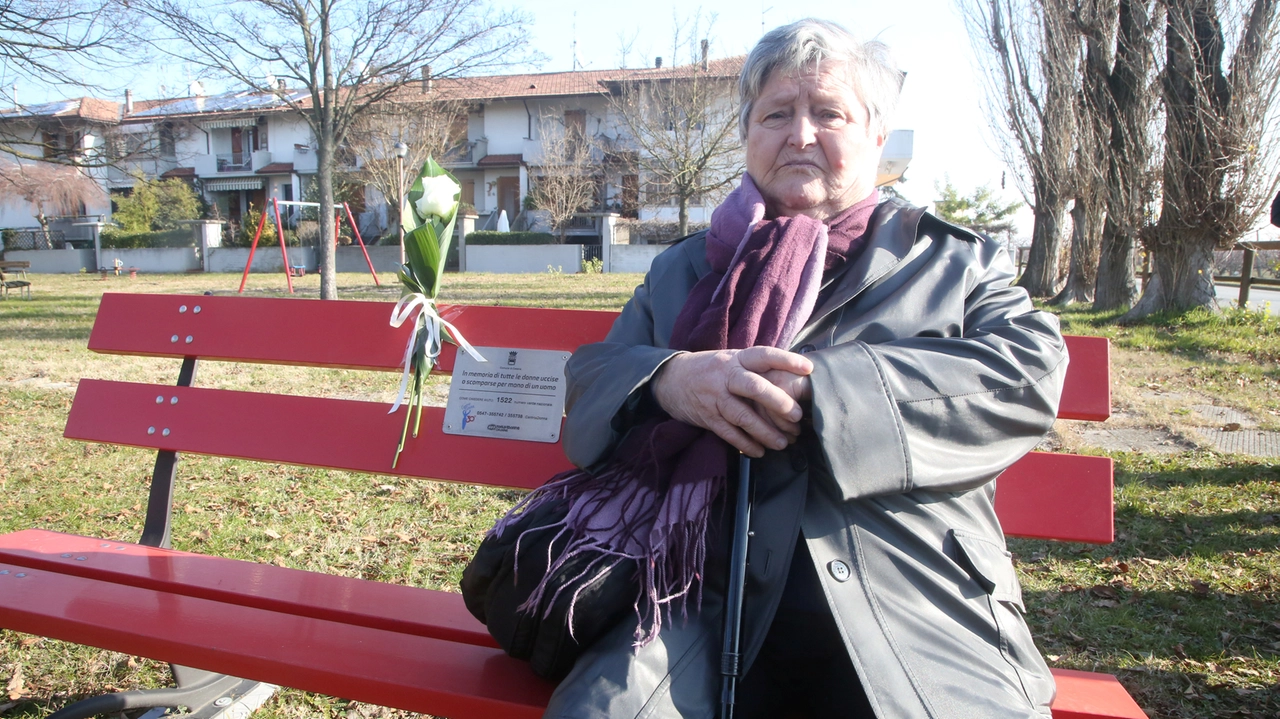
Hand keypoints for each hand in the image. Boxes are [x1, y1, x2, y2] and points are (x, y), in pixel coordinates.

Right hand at [651, 346, 812, 457]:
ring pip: (742, 416)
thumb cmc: (710, 370)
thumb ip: (754, 367)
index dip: (786, 360)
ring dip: (765, 431)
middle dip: (778, 401)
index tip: (808, 368)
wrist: (670, 379)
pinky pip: (729, 433)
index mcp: (736, 359)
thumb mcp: (731, 359)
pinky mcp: (707, 417)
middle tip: (797, 416)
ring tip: (783, 443)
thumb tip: (791, 375)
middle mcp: (726, 376)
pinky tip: (760, 451)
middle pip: (754, 387)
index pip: (763, 355)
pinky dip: (745, 444)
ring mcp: (715, 397)